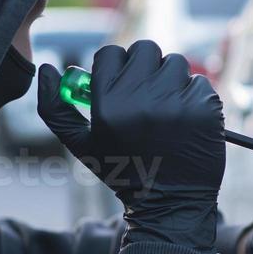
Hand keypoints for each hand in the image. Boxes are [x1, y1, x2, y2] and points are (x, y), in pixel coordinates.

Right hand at [38, 40, 225, 251]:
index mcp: (109, 105)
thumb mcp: (81, 145)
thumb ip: (55, 108)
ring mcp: (178, 101)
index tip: (119, 84)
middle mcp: (143, 98)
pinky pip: (199, 82)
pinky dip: (194, 98)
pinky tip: (187, 122)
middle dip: (144, 68)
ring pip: (175, 62)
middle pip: (145, 49)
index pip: (111, 53)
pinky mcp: (206, 107)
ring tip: (167, 111)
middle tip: (145, 94)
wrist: (171, 204)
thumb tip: (46, 69)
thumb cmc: (124, 171)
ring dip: (171, 81)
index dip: (114, 67)